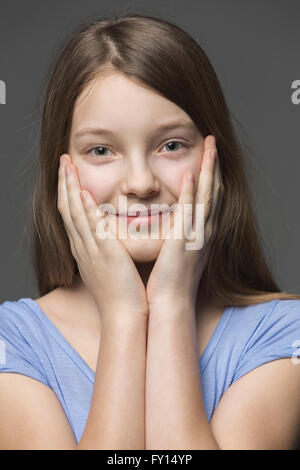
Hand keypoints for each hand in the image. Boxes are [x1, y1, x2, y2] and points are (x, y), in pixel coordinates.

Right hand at [57, 154, 148, 321]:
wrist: (124, 315)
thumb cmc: (121, 293)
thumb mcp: (108, 267)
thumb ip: (106, 250)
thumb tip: (108, 238)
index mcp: (84, 249)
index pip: (71, 214)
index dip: (68, 192)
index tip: (69, 174)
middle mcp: (82, 246)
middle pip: (67, 208)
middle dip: (64, 183)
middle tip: (63, 160)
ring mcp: (90, 249)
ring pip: (75, 213)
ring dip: (70, 187)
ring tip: (68, 165)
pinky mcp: (104, 254)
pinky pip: (91, 228)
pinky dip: (85, 209)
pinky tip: (84, 192)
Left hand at [146, 135, 223, 310]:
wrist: (169, 302)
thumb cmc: (169, 280)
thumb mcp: (177, 252)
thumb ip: (178, 234)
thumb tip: (173, 223)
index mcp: (201, 232)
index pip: (208, 197)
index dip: (210, 174)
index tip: (208, 155)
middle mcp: (204, 230)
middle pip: (213, 190)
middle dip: (214, 165)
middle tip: (214, 141)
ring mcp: (197, 235)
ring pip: (207, 196)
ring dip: (208, 170)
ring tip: (210, 147)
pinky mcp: (185, 241)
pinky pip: (189, 212)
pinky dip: (191, 193)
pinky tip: (190, 175)